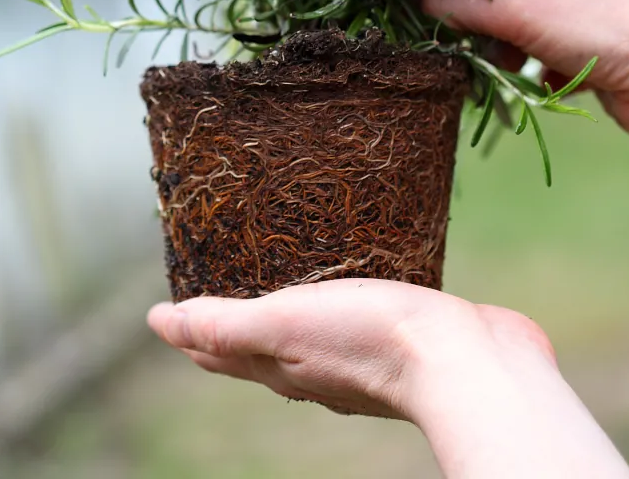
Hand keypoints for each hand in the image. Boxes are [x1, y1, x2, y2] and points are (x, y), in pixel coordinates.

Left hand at [148, 279, 628, 476]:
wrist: (469, 364)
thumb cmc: (371, 342)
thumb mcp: (285, 323)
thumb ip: (226, 325)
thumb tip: (159, 324)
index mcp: (282, 365)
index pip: (220, 349)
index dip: (194, 326)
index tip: (174, 296)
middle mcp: (316, 365)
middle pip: (260, 341)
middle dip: (235, 311)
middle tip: (218, 269)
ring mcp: (360, 351)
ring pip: (310, 324)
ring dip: (291, 298)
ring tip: (281, 263)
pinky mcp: (403, 332)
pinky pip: (360, 307)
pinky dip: (342, 291)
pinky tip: (355, 271)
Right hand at [423, 0, 628, 160]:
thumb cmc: (603, 23)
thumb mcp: (520, 6)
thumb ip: (464, 1)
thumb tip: (420, 0)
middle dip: (471, 13)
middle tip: (445, 35)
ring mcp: (577, 10)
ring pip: (515, 25)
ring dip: (497, 48)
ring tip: (490, 66)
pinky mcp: (587, 51)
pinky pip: (537, 57)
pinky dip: (526, 72)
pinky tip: (528, 85)